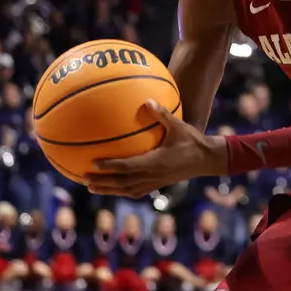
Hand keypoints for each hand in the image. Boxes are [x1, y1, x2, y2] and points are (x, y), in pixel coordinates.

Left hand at [87, 101, 226, 195]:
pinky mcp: (158, 184)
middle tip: (83, 179)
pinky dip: (122, 191)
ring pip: (127, 190)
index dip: (109, 166)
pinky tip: (114, 188)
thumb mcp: (178, 125)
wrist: (207, 159)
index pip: (127, 166)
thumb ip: (162, 114)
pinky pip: (136, 191)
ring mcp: (155, 182)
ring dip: (109, 190)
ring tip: (92, 187)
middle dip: (102, 182)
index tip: (93, 163)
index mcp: (155, 162)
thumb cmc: (193, 141)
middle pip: (122, 183)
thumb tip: (147, 100)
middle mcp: (152, 175)